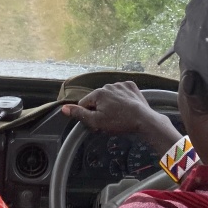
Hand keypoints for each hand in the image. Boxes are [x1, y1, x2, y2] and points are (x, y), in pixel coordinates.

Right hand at [61, 81, 182, 157]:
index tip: (97, 123)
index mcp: (98, 93)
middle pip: (97, 99)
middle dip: (100, 109)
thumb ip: (79, 114)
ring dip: (111, 103)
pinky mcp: (131, 86)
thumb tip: (64, 108)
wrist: (144, 120)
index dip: (88, 115)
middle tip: (109, 121)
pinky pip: (121, 92)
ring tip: (120, 115)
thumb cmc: (119, 122)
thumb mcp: (96, 122)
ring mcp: (121, 84)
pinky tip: (126, 107)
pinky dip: (122, 98)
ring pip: (109, 95)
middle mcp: (108, 85)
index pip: (84, 104)